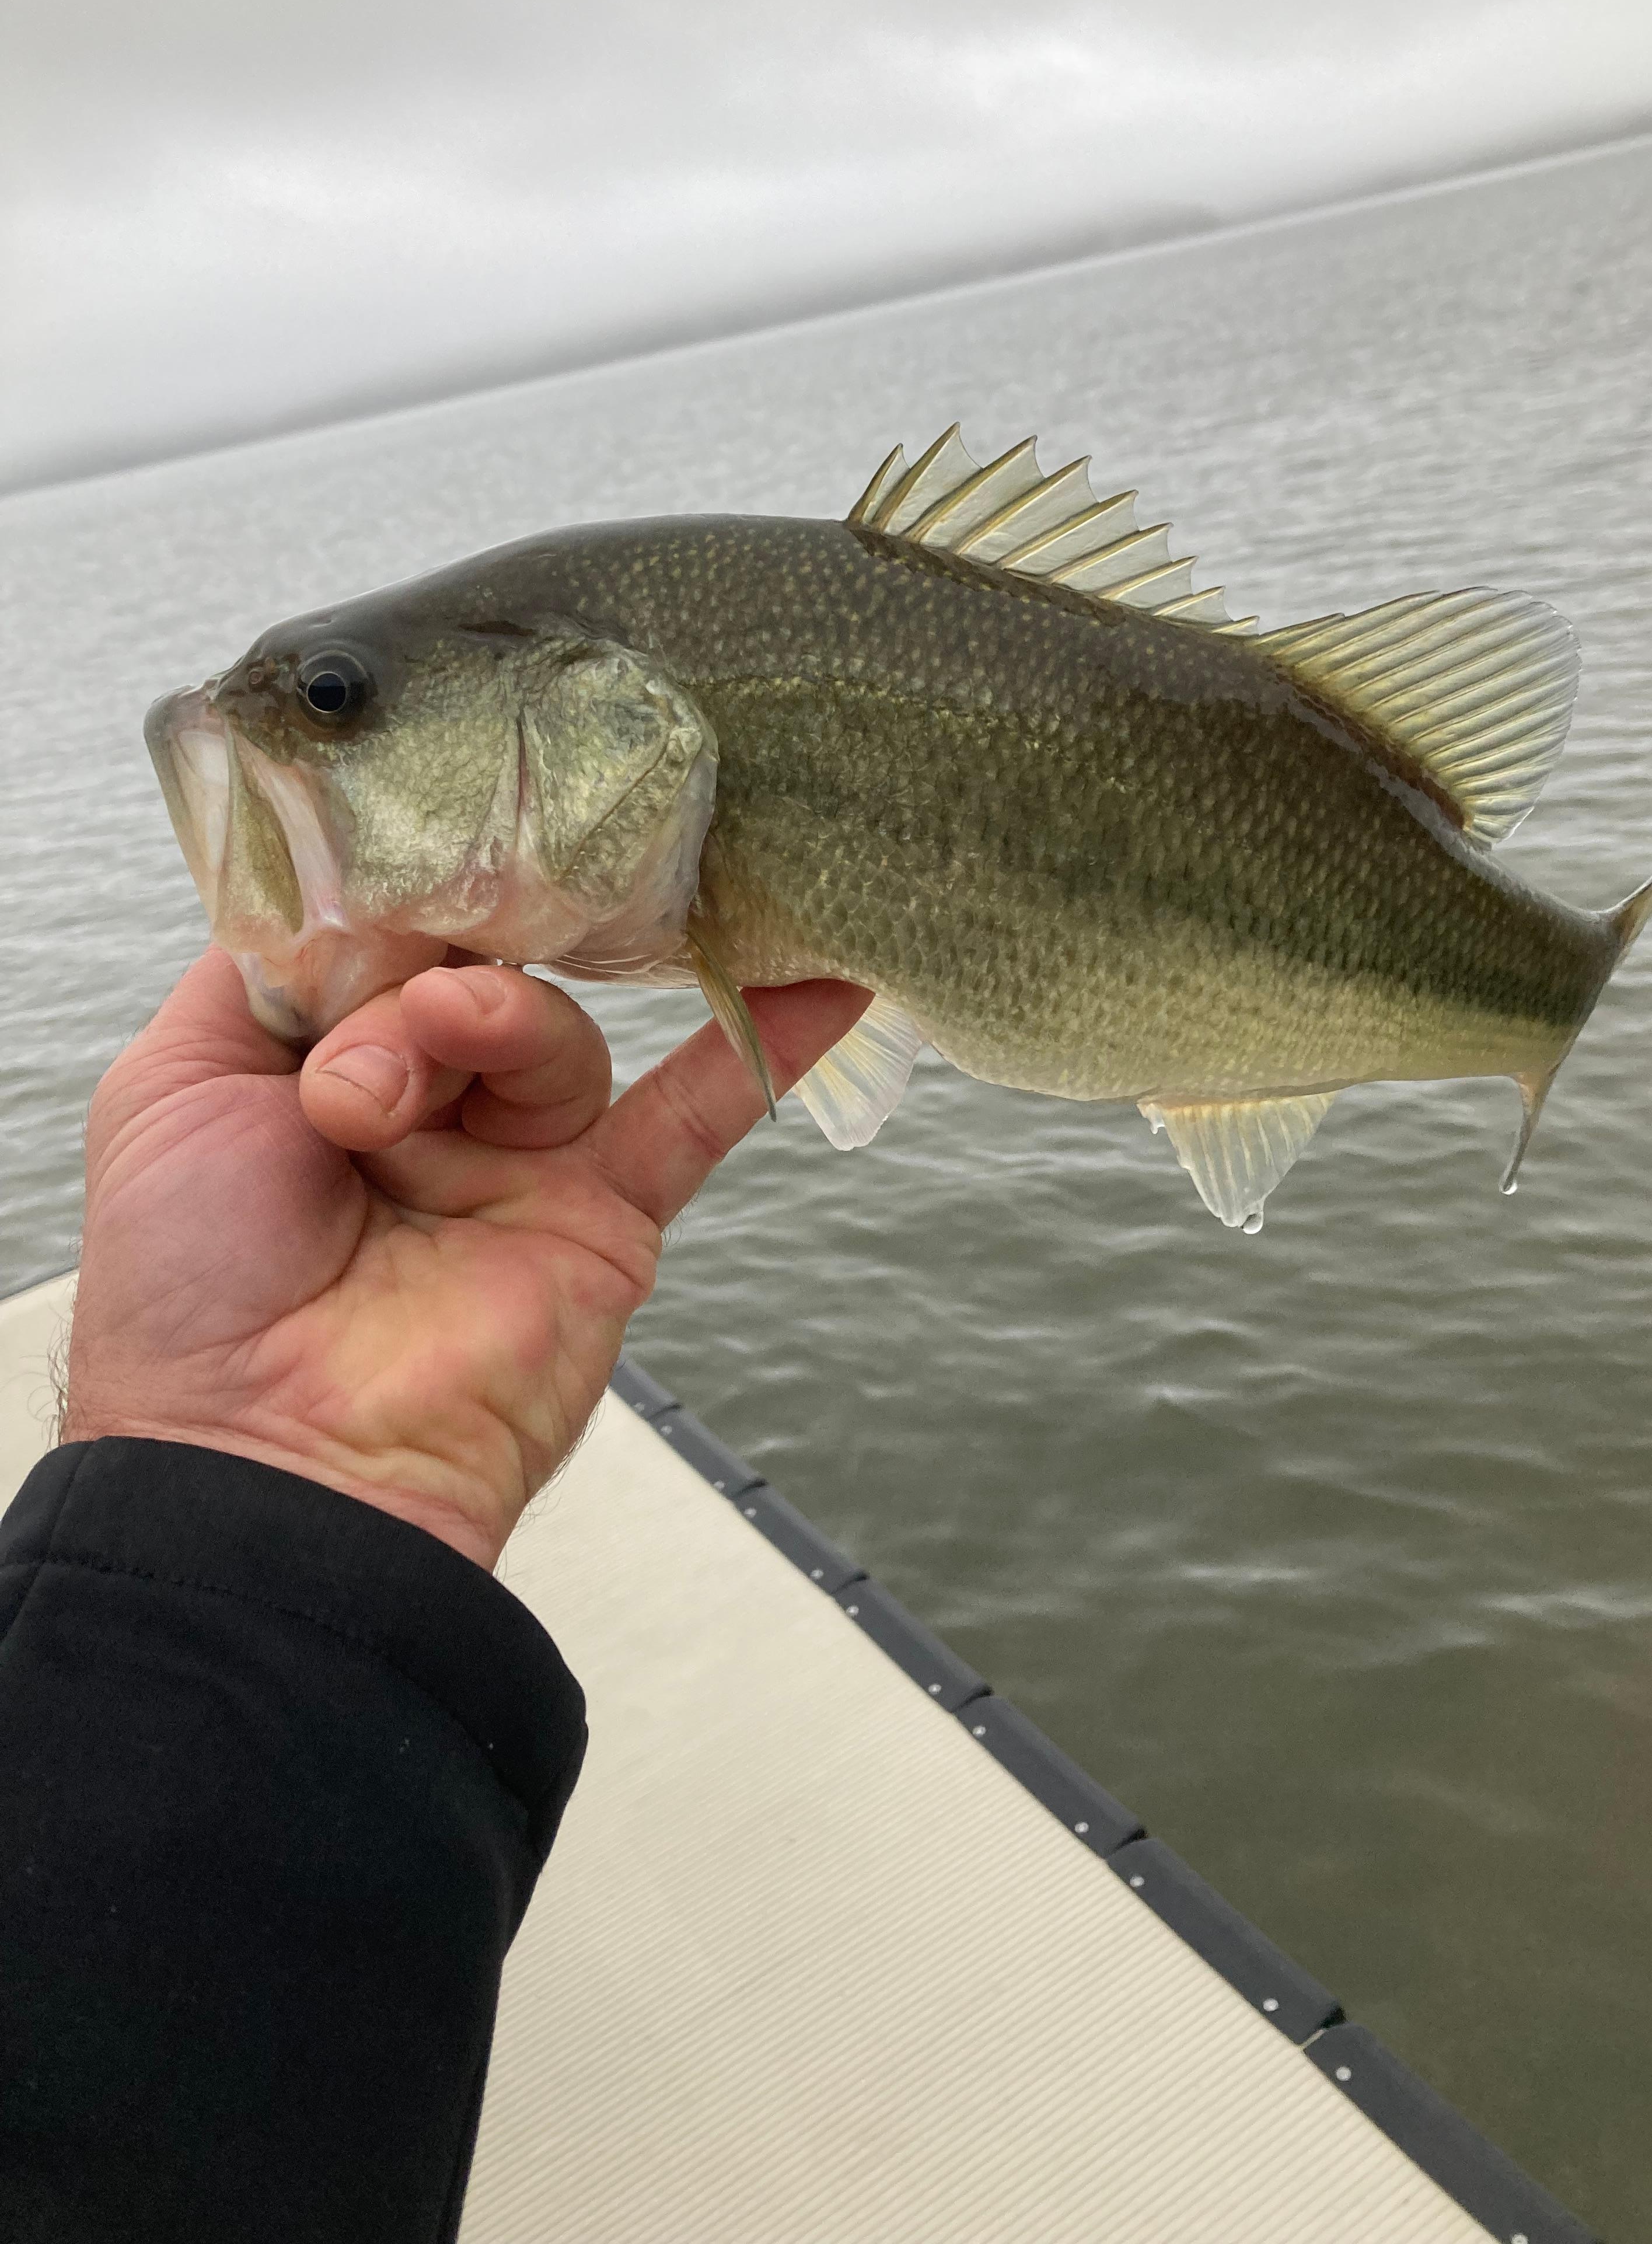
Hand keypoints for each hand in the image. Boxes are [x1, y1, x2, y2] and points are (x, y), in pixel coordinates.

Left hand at [63, 949, 867, 1566]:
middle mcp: (422, 1101)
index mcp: (313, 1062)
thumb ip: (268, 969)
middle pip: (471, 966)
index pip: (382, 931)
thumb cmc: (191, 1286)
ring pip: (549, 1030)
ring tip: (421, 1067)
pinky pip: (696, 1113)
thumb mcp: (175, 1087)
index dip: (393, 886)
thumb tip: (372, 891)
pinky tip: (823, 978)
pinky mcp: (604, 1215)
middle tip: (400, 1000)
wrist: (272, 1459)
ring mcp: (519, 1160)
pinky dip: (761, 1044)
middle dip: (433, 964)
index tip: (400, 846)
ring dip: (489, 1023)